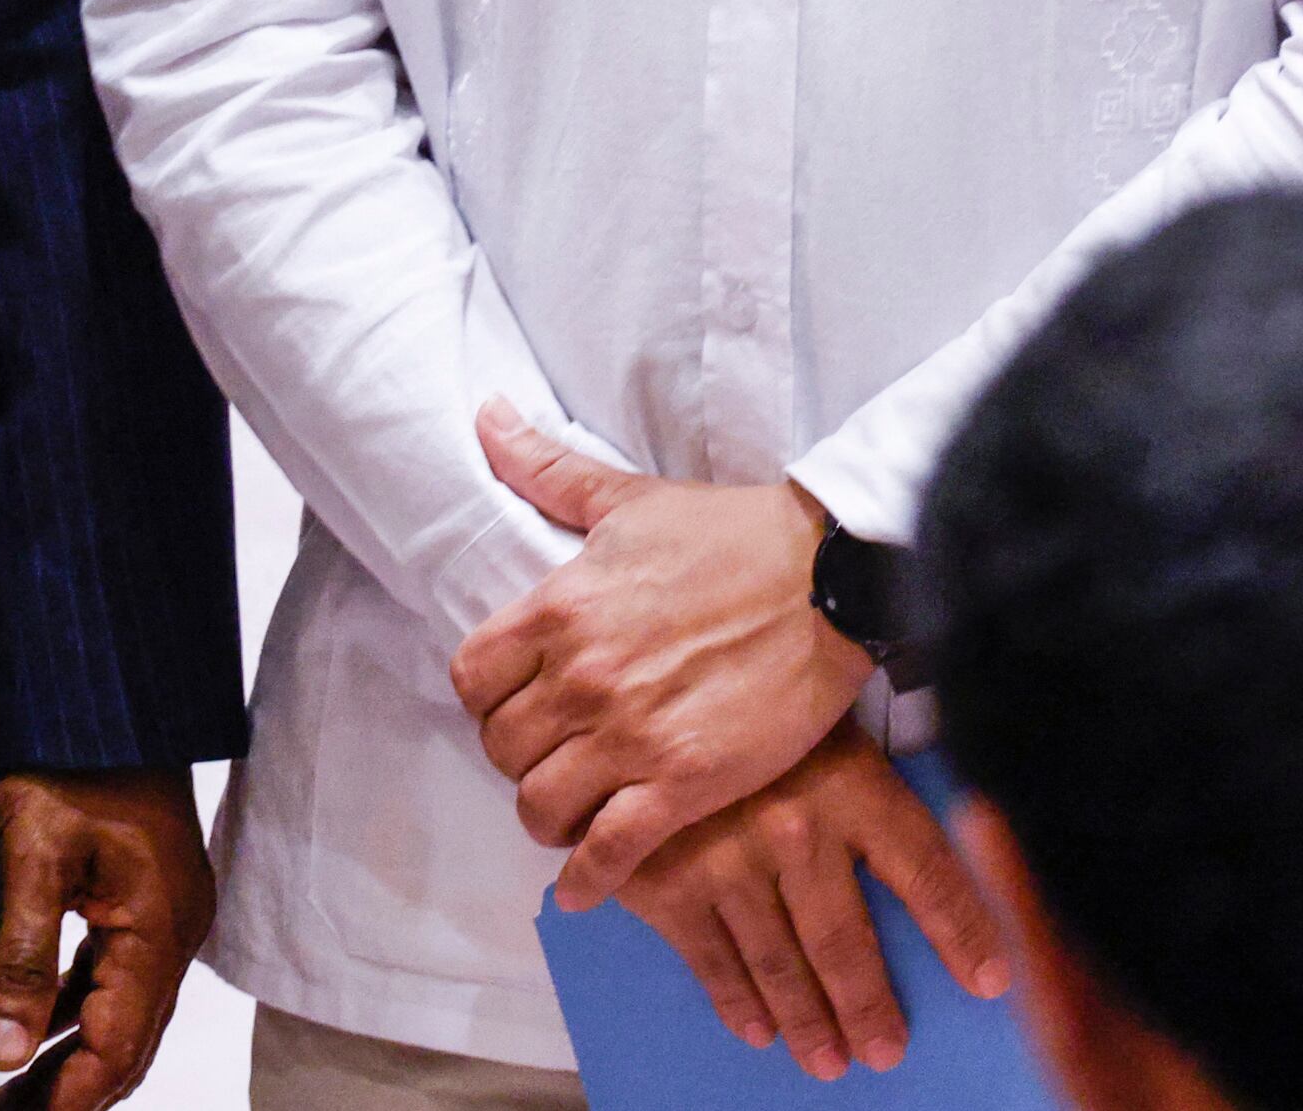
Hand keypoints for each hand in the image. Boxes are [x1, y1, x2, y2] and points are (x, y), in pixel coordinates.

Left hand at [0, 768, 216, 1110]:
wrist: (106, 691)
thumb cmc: (72, 758)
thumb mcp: (33, 854)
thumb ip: (20, 957)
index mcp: (161, 928)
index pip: (119, 1046)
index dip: (70, 1098)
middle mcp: (175, 929)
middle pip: (129, 1041)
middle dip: (71, 1088)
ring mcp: (165, 913)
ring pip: (121, 1010)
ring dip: (71, 1053)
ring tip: (9, 1089)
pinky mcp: (144, 896)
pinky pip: (113, 973)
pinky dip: (74, 1007)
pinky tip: (29, 1022)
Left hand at [448, 402, 873, 904]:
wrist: (831, 578)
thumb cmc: (733, 535)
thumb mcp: (629, 499)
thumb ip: (548, 469)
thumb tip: (486, 417)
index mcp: (561, 608)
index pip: (471, 679)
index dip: (487, 700)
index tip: (516, 705)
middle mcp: (584, 677)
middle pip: (502, 749)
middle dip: (521, 758)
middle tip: (554, 758)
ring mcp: (631, 735)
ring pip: (541, 806)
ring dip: (550, 818)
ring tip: (574, 812)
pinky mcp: (685, 783)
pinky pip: (609, 852)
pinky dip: (589, 879)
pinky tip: (587, 885)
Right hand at [615, 723, 1006, 1079]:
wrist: (639, 675)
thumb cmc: (749, 698)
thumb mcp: (824, 722)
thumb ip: (868, 787)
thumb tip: (944, 842)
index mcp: (849, 783)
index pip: (926, 872)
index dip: (962, 931)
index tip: (988, 979)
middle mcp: (793, 830)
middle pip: (845, 941)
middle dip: (869, 1005)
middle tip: (885, 1048)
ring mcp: (725, 861)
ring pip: (779, 963)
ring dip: (807, 1020)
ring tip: (828, 1058)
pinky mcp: (665, 883)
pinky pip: (711, 959)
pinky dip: (737, 1001)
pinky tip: (757, 1029)